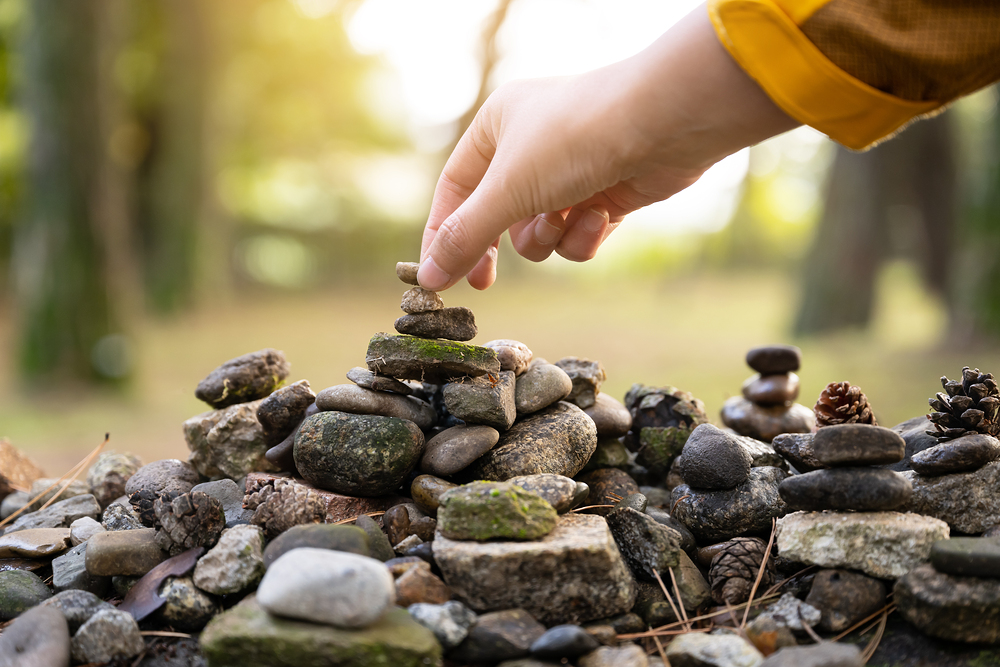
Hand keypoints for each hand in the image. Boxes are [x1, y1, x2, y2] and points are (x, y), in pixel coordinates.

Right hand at [418, 3, 798, 290]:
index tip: (437, 278)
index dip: (443, 233)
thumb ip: (464, 237)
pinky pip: (577, 233)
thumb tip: (427, 278)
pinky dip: (584, 233)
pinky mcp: (606, 193)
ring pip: (538, 232)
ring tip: (563, 218)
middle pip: (495, 216)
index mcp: (496, 127)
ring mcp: (571, 172)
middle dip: (495, 247)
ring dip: (547, 237)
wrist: (664, 124)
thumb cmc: (574, 140)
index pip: (454, 190)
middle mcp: (530, 147)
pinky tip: (600, 216)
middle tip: (483, 285)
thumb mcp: (507, 191)